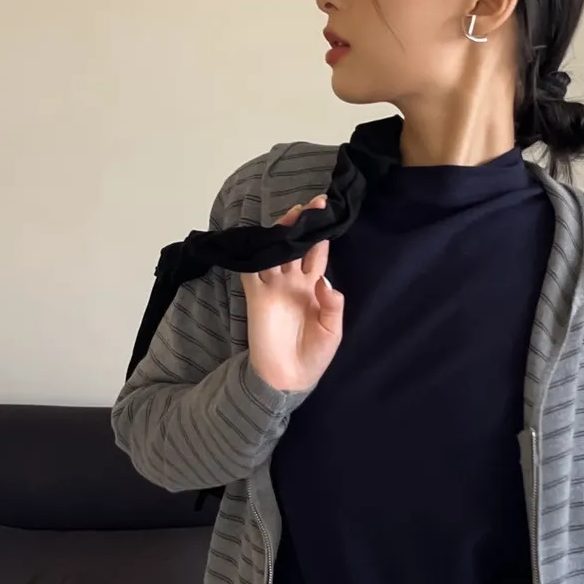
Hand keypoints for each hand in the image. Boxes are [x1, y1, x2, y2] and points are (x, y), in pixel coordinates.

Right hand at [243, 196, 343, 392]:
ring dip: (279, 233)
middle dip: (300, 224)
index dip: (320, 234)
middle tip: (309, 204)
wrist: (289, 378)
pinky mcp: (256, 297)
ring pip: (274, 251)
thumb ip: (332, 307)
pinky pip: (251, 270)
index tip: (325, 213)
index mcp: (313, 287)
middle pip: (295, 245)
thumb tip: (326, 282)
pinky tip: (260, 236)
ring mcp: (273, 287)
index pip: (317, 253)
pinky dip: (253, 253)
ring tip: (290, 214)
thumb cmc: (314, 355)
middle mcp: (292, 282)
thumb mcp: (332, 332)